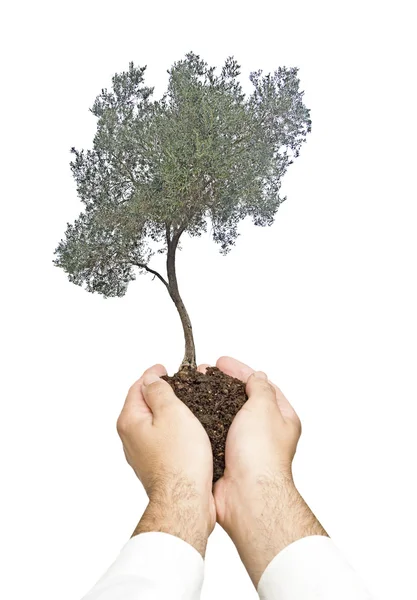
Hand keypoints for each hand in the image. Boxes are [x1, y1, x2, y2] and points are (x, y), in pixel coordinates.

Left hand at [116, 363, 215, 555]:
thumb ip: (159, 391)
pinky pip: (162, 440)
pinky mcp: (156, 465)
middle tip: (178, 384)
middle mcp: (131, 438)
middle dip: (160, 392)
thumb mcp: (172, 412)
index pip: (138, 387)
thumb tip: (151, 379)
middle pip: (143, 405)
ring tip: (186, 405)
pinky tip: (188, 432)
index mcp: (130, 420)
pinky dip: (173, 430)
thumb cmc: (180, 460)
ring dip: (168, 412)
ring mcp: (143, 453)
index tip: (164, 368)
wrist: (185, 500)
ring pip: (154, 423)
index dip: (153, 375)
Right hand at [211, 356, 327, 586]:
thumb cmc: (260, 454)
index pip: (260, 385)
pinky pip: (213, 434)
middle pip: (241, 399)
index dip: (240, 371)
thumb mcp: (264, 408)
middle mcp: (264, 432)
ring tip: (192, 389)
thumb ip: (259, 388)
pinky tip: (190, 415)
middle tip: (202, 373)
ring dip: (209, 401)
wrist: (247, 494)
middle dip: (221, 384)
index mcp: (281, 418)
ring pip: (224, 416)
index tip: (221, 362)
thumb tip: (257, 377)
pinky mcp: (226, 457)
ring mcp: (244, 446)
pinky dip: (202, 423)